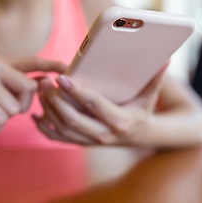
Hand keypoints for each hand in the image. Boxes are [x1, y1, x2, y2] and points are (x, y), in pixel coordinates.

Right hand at [0, 57, 66, 137]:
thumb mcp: (4, 94)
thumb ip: (23, 85)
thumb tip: (48, 79)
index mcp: (2, 63)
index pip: (32, 61)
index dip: (51, 64)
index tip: (68, 67)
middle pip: (29, 88)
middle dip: (22, 106)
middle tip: (4, 110)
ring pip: (14, 107)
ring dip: (5, 119)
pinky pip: (0, 118)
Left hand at [33, 63, 168, 145]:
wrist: (141, 138)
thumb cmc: (143, 111)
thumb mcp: (149, 96)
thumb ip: (154, 78)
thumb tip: (165, 58)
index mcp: (120, 121)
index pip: (94, 104)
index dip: (77, 91)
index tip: (62, 77)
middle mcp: (104, 136)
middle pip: (73, 120)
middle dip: (56, 101)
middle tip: (44, 82)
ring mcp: (91, 142)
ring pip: (63, 129)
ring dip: (48, 111)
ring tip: (40, 91)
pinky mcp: (83, 144)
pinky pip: (59, 139)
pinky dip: (45, 128)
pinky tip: (36, 114)